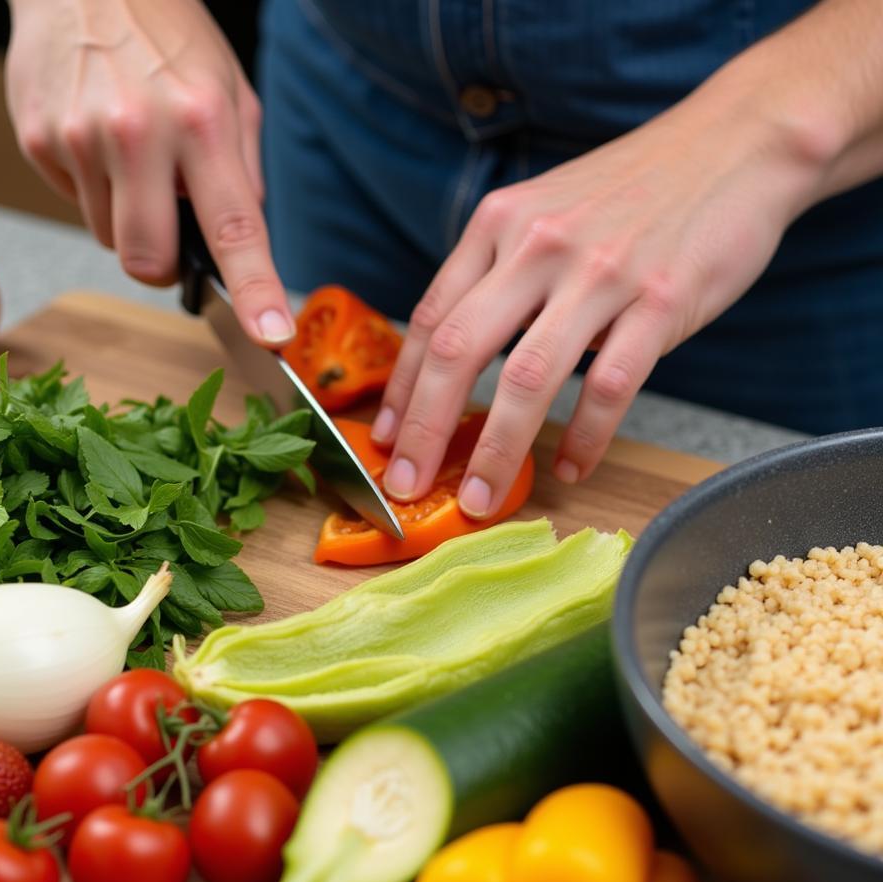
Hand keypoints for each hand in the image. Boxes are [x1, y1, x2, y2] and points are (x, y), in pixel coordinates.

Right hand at [5, 0, 293, 342]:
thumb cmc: (169, 37)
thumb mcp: (233, 95)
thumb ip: (243, 175)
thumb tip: (243, 245)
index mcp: (203, 123)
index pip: (235, 229)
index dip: (254, 292)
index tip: (271, 335)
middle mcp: (138, 132)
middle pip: (145, 261)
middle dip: (159, 264)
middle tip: (166, 223)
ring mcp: (80, 137)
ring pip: (106, 238)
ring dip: (124, 217)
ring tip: (131, 155)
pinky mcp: (38, 137)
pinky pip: (72, 202)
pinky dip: (92, 188)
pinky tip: (98, 140)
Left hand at [372, 81, 823, 514]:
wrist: (734, 143)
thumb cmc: (629, 191)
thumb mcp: (542, 212)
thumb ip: (497, 273)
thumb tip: (456, 356)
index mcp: (499, 225)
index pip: (430, 318)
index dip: (402, 388)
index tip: (386, 439)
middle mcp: (538, 245)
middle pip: (457, 351)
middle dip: (425, 429)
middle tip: (408, 486)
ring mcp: (600, 273)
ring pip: (528, 378)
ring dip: (496, 449)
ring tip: (481, 499)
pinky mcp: (662, 299)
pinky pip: (611, 386)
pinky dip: (586, 437)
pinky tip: (571, 467)